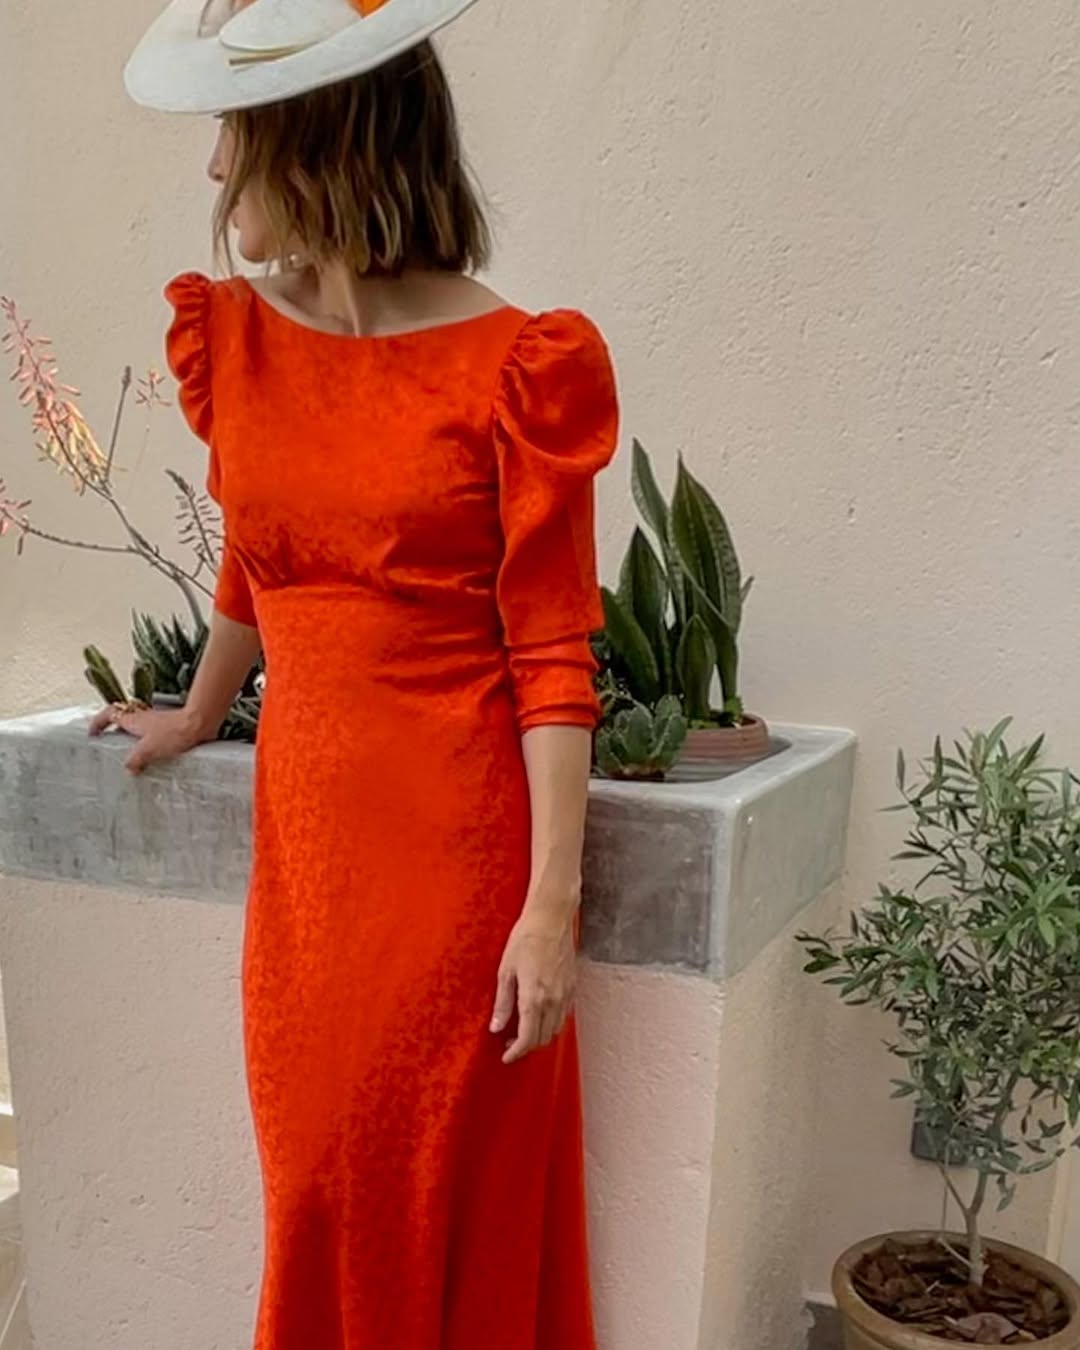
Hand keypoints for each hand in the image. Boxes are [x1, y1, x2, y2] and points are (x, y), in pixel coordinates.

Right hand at [88, 703, 207, 774]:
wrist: (200, 725)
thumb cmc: (175, 732)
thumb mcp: (148, 750)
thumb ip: (135, 760)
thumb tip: (128, 769)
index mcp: (134, 719)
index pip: (110, 713)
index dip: (98, 722)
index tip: (92, 733)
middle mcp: (144, 718)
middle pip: (123, 720)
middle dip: (114, 731)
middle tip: (110, 745)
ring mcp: (157, 723)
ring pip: (139, 729)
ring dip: (132, 740)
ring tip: (130, 758)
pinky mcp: (170, 729)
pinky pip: (153, 737)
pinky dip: (148, 747)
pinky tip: (153, 760)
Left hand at [490, 905, 578, 1064]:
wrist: (551, 918)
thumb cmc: (525, 939)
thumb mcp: (505, 970)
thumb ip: (502, 1003)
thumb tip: (496, 1027)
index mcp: (534, 997)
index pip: (527, 1038)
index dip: (516, 1052)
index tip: (506, 1056)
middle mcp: (553, 1000)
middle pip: (543, 1038)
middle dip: (526, 1046)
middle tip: (510, 1043)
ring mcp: (566, 994)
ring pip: (556, 1030)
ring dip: (540, 1036)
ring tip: (524, 1030)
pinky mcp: (573, 986)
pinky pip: (564, 1016)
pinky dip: (552, 1023)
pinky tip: (540, 1015)